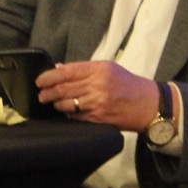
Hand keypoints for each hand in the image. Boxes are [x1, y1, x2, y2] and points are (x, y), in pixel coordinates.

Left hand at [35, 60, 159, 130]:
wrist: (148, 104)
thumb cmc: (126, 84)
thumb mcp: (108, 68)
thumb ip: (83, 69)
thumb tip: (58, 69)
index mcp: (99, 70)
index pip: (66, 72)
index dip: (48, 76)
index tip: (40, 81)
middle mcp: (97, 85)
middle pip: (63, 89)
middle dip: (47, 92)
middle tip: (41, 95)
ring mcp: (98, 103)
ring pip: (67, 104)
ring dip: (56, 104)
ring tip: (52, 103)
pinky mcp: (99, 118)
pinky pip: (76, 117)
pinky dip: (69, 114)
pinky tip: (67, 112)